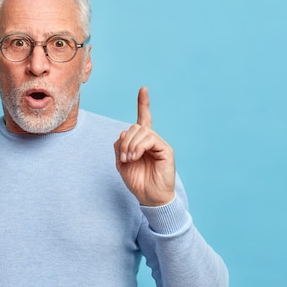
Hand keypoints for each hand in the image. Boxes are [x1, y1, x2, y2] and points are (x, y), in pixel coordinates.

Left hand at [114, 86, 175, 205]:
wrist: (149, 197)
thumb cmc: (137, 181)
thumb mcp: (122, 163)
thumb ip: (120, 147)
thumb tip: (123, 132)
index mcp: (142, 142)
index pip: (143, 119)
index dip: (143, 104)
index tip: (143, 89)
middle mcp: (152, 140)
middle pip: (136, 127)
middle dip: (125, 141)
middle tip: (124, 157)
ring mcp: (160, 144)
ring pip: (142, 131)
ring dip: (130, 145)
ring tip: (129, 159)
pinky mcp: (166, 150)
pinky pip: (150, 139)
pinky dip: (139, 147)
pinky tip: (135, 157)